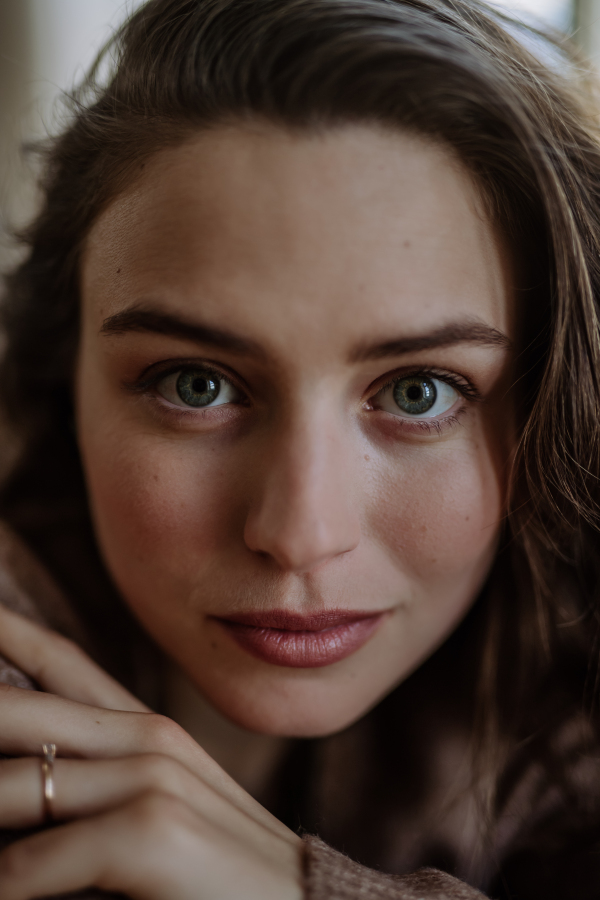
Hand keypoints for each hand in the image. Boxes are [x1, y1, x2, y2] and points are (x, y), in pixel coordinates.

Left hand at [0, 605, 302, 898]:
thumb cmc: (217, 875)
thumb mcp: (155, 813)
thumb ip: (90, 789)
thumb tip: (24, 782)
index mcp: (143, 728)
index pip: (58, 658)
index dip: (5, 631)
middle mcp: (143, 737)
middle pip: (17, 710)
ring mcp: (146, 778)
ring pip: (12, 788)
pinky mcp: (147, 830)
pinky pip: (29, 865)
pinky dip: (9, 886)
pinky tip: (9, 890)